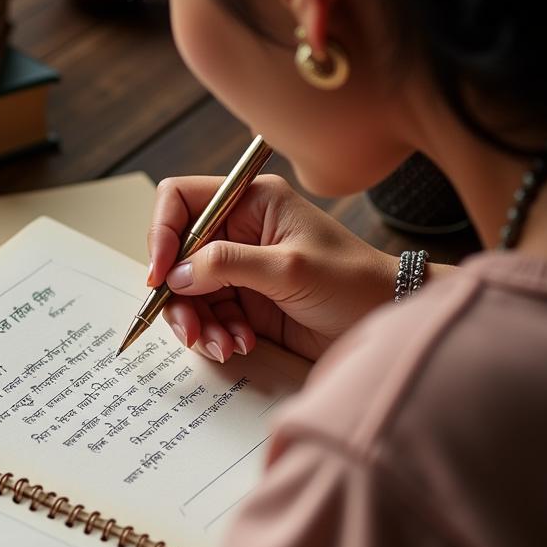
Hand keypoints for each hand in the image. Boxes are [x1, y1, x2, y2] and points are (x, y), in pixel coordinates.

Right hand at [148, 174, 402, 361]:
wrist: (385, 320)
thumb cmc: (352, 282)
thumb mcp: (289, 268)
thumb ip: (228, 265)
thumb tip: (174, 275)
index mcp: (250, 200)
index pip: (180, 201)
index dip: (162, 234)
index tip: (161, 275)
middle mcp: (238, 230)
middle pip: (176, 254)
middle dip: (178, 295)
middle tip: (190, 329)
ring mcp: (240, 267)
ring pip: (188, 291)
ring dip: (198, 322)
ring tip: (223, 345)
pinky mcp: (245, 301)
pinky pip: (209, 315)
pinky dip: (216, 334)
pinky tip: (240, 345)